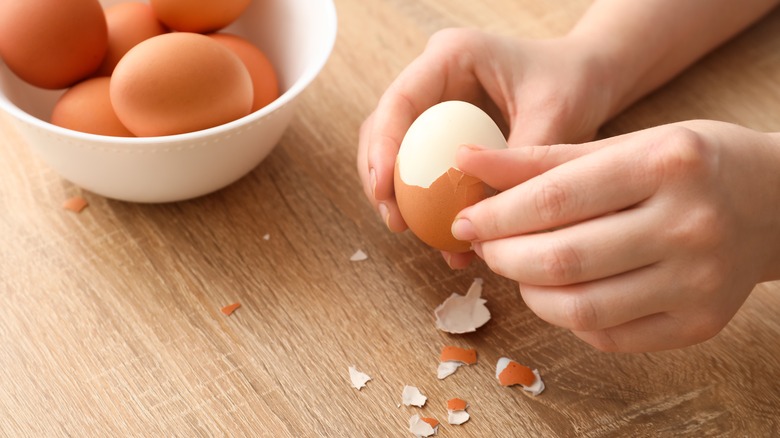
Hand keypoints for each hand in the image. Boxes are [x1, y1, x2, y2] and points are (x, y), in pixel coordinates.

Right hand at [357, 28, 616, 266]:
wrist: (588, 80)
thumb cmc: (573, 83)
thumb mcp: (554, 116)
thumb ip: (517, 159)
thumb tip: (481, 213)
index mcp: (452, 56)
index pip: (401, 100)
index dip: (383, 145)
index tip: (384, 190)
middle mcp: (434, 78)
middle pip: (384, 127)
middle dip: (381, 177)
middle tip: (395, 221)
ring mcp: (436, 105)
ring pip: (396, 150)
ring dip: (397, 193)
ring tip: (410, 232)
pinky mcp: (443, 132)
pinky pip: (422, 167)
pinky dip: (425, 201)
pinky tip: (441, 234)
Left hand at [451, 120, 779, 351]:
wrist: (775, 203)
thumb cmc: (688, 164)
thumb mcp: (622, 145)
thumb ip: (541, 159)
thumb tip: (465, 162)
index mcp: (666, 164)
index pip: (554, 200)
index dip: (495, 216)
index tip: (465, 220)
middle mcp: (689, 224)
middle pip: (563, 259)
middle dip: (504, 257)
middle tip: (486, 246)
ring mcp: (699, 281)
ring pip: (580, 307)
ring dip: (530, 292)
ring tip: (519, 269)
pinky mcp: (700, 323)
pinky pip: (609, 335)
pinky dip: (568, 317)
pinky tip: (561, 292)